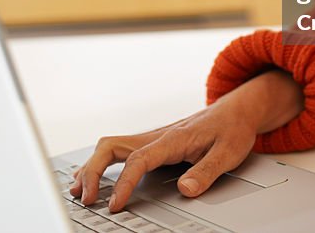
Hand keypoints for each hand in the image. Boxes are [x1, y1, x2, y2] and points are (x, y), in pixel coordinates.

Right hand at [69, 70, 302, 211]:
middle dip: (93, 171)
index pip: (138, 160)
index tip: (115, 204)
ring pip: (110, 147)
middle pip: (111, 147)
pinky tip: (92, 177)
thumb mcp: (228, 152)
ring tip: (79, 191)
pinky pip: (118, 151)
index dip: (123, 183)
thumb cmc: (231, 129)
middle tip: (87, 198)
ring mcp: (151, 138)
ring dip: (91, 167)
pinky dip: (100, 163)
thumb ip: (206, 171)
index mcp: (172, 139)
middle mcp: (156, 136)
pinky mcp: (151, 143)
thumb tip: (185, 189)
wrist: (235, 110)